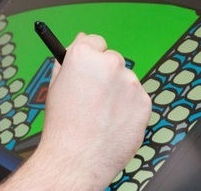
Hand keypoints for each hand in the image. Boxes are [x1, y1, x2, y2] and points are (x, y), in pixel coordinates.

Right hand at [0, 33, 150, 190]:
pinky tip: (112, 122)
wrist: (78, 158)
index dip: (90, 57)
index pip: (95, 41)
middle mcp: (110, 64)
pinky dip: (128, 108)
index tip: (89, 68)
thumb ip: (68, 60)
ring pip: (126, 81)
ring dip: (118, 92)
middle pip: (112, 60)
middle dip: (105, 74)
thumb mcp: (56, 86)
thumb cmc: (63, 126)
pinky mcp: (144, 102)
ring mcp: (130, 83)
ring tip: (101, 114)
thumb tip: (79, 42)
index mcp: (84, 56)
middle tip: (93, 97)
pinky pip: (137, 99)